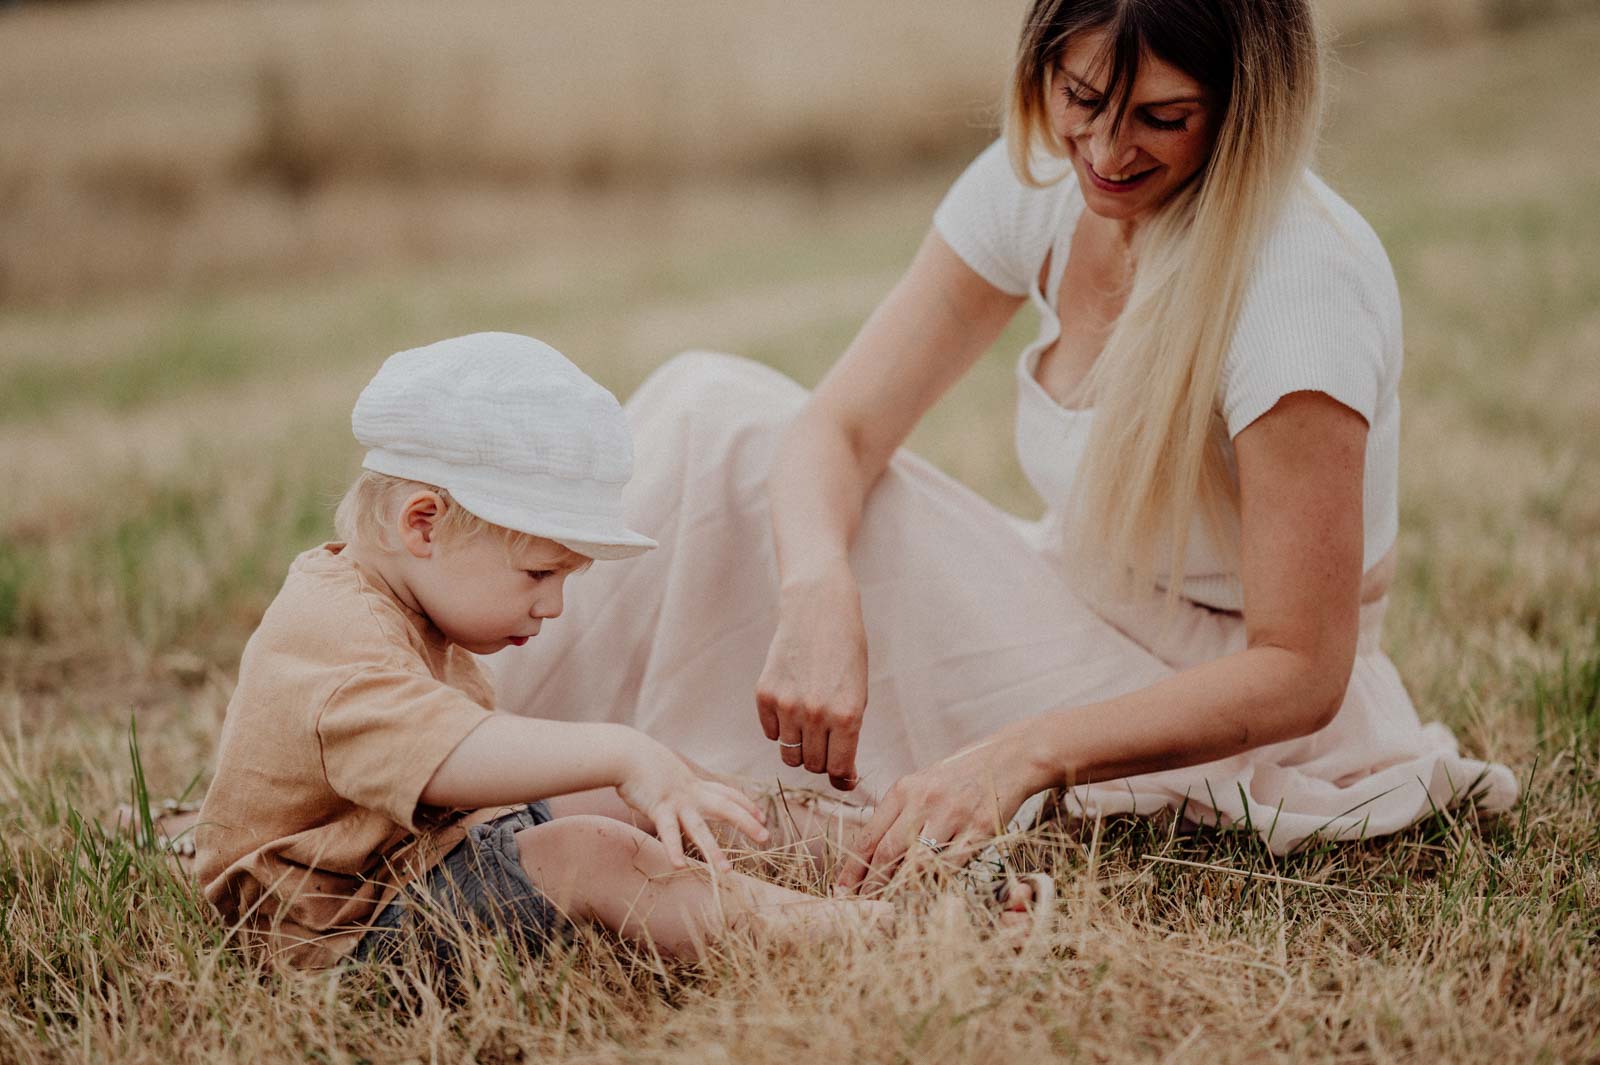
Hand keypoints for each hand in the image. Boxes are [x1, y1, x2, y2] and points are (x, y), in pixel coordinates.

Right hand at [616, 734, 769, 869]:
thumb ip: (674, 781)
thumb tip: (673, 786)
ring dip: (714, 851)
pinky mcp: (659, 807)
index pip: (727, 793)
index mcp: (694, 784)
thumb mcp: (666, 770)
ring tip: (727, 872)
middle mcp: (691, 793)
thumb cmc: (640, 761)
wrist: (625, 751)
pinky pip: (669, 832)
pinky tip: (679, 866)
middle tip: (766, 837)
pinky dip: (673, 849)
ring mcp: (677, 801)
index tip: (761, 815)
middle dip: (747, 822)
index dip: (746, 804)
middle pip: (726, 807)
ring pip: (700, 828)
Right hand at [755, 563, 868, 789]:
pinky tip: (791, 704)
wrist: (818, 611)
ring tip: (808, 722)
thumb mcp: (858, 693)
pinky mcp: (764, 694)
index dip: (841, 776)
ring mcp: (787, 705)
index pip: (838, 769)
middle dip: (820, 759)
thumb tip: (841, 776)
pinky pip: (770, 733)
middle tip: (826, 739)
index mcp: (847, 715)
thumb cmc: (846, 652)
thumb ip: (849, 734)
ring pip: (788, 754)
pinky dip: (780, 728)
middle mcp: (816, 714)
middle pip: (812, 765)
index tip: (843, 775)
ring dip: (799, 746)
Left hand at [835, 731, 1036, 893]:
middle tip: (858, 908)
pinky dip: (936, 883)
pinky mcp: (979, 830)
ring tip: (888, 908)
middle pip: (887, 852)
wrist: (1007, 760)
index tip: (840, 890)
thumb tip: (873, 853)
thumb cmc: (959, 776)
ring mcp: (953, 816)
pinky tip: (926, 896)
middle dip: (870, 885)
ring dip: (900, 889)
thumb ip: (899, 813)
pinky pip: (952, 865)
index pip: (870, 835)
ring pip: (917, 863)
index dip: (852, 867)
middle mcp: (924, 801)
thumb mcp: (921, 784)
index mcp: (904, 789)